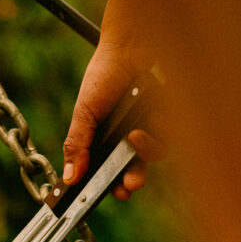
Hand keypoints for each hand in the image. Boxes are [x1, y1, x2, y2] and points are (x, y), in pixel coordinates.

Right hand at [63, 0, 166, 199]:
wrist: (130, 46)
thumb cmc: (104, 75)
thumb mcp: (83, 112)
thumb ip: (76, 145)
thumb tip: (68, 179)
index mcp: (107, 139)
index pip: (108, 171)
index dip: (109, 185)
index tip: (108, 195)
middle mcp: (130, 136)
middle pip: (135, 169)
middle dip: (132, 180)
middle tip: (129, 186)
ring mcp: (152, 126)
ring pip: (155, 153)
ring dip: (147, 150)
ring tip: (136, 135)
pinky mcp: (171, 114)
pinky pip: (172, 133)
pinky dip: (162, 128)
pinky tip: (152, 113)